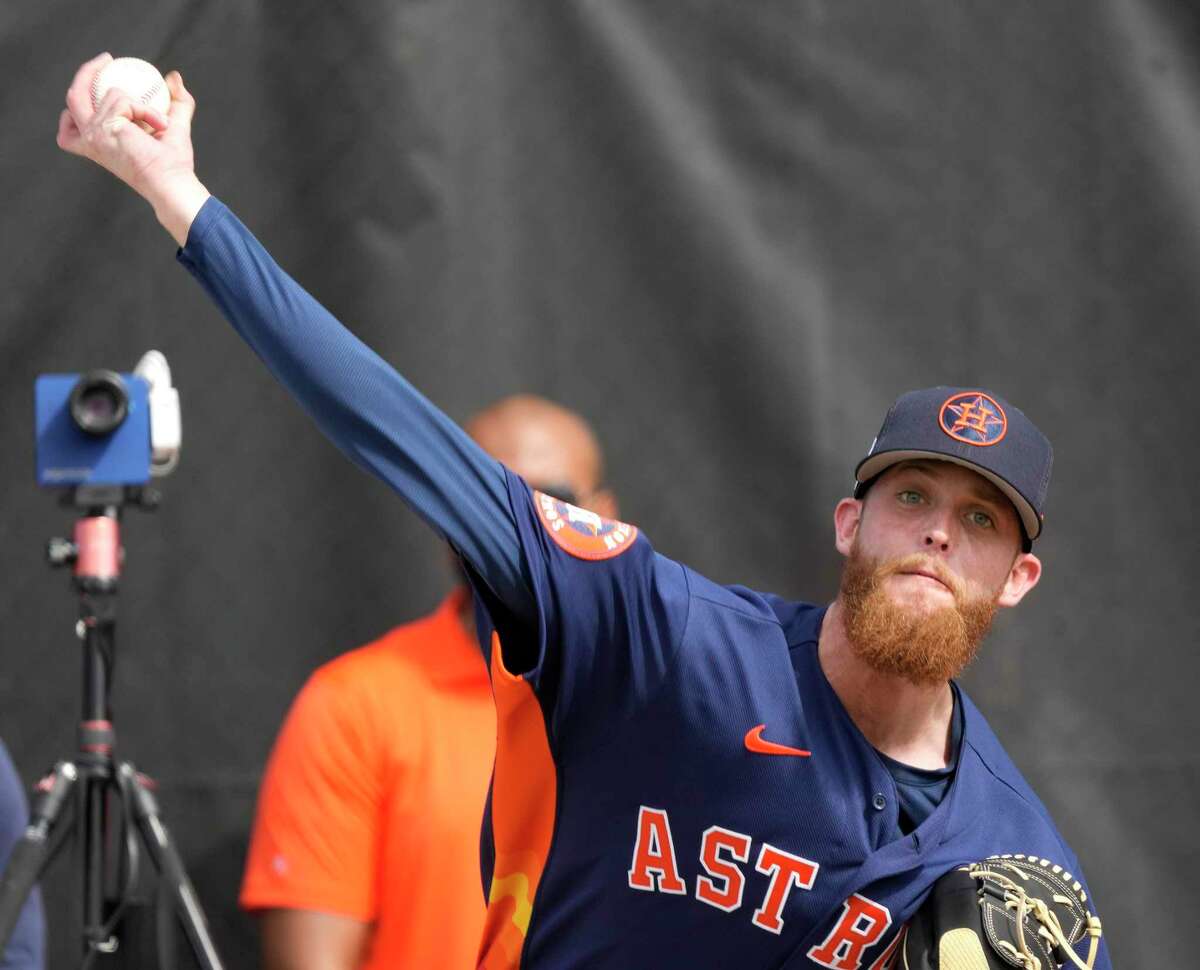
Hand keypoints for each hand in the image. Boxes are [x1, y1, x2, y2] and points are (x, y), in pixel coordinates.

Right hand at [57, 53, 209, 244]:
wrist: (172, 184)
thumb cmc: (172, 166)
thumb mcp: (174, 127)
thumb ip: (177, 102)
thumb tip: (173, 77)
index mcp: (97, 144)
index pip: (71, 125)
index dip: (78, 103)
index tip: (100, 82)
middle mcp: (89, 140)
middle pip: (73, 98)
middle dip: (86, 73)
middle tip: (106, 59)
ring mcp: (93, 134)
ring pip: (106, 95)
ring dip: (140, 104)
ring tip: (160, 120)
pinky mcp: (103, 128)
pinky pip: (124, 100)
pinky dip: (146, 109)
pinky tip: (159, 126)